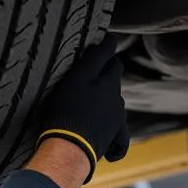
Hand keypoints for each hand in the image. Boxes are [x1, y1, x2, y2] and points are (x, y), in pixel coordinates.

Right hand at [36, 38, 129, 183]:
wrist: (69, 146)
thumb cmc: (68, 109)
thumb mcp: (77, 77)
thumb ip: (94, 59)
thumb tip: (108, 42)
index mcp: (109, 83)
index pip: (112, 61)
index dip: (106, 51)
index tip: (103, 42)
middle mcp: (117, 101)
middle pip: (115, 83)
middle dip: (107, 75)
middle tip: (92, 72)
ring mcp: (116, 121)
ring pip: (115, 106)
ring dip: (107, 102)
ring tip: (91, 105)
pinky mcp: (112, 139)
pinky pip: (119, 140)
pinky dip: (116, 140)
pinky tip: (109, 145)